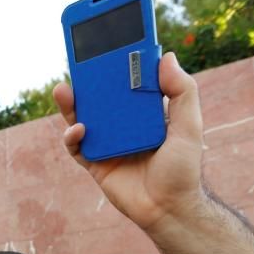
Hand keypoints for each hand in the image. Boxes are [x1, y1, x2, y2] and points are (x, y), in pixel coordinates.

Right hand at [53, 52, 205, 233]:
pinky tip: (78, 128)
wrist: (168, 210)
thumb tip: (165, 56)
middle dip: (88, 79)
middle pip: (100, 96)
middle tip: (79, 61)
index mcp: (145, 112)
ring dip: (71, 103)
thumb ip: (183, 92)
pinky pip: (77, 146)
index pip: (128, 82)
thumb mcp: (189, 127)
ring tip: (64, 89)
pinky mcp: (94, 163)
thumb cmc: (182, 170)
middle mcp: (124, 124)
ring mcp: (107, 142)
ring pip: (83, 116)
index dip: (118, 63)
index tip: (109, 43)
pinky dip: (72, 136)